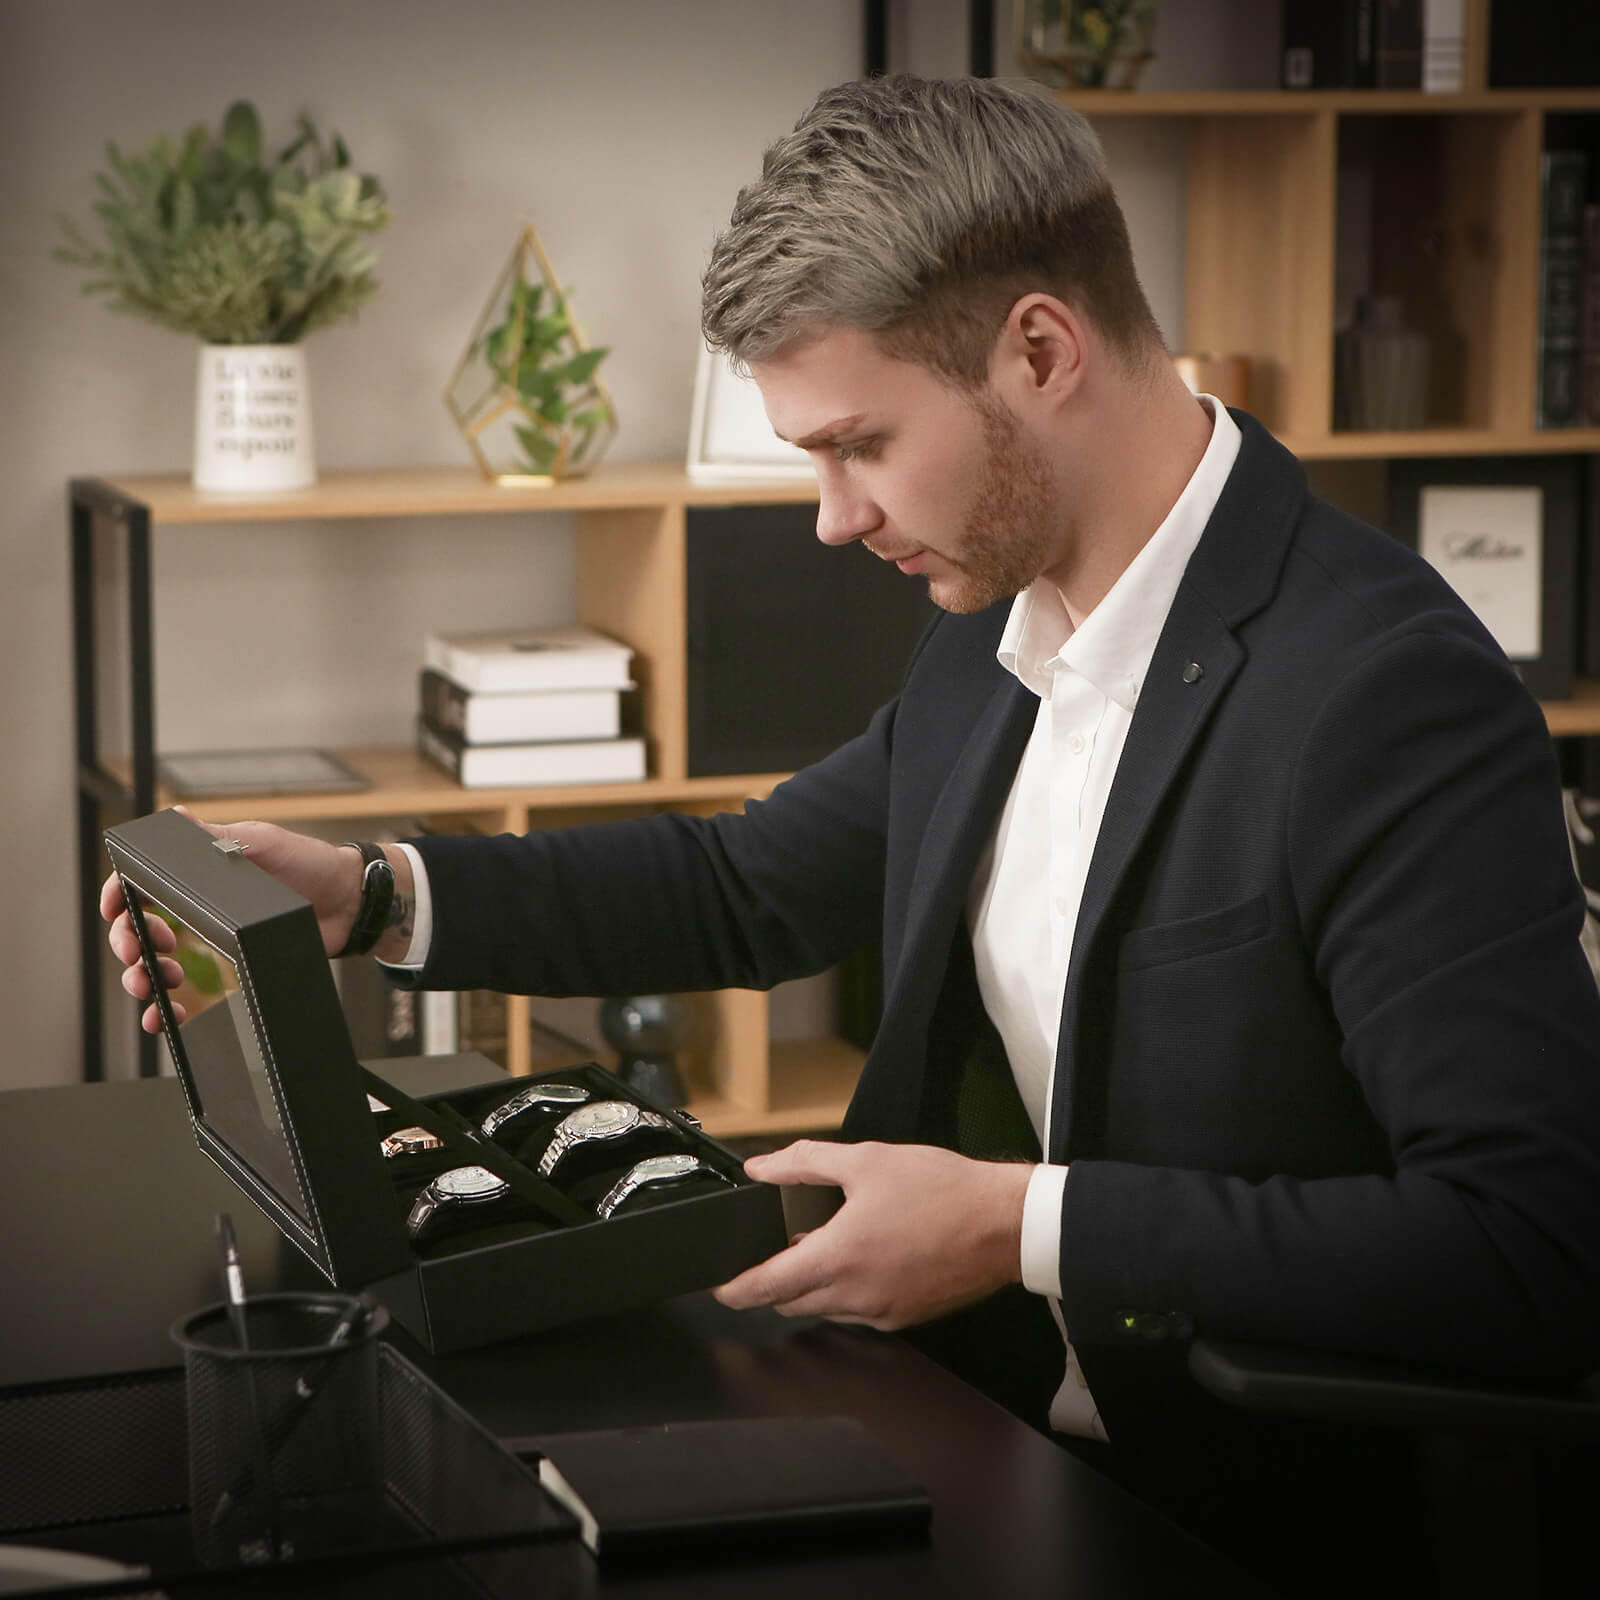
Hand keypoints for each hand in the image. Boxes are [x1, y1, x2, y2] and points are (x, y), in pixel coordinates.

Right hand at [101, 807, 365, 1032]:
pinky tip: (166, 1015)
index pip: (140, 884)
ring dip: (143, 977)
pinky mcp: (228, 967)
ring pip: (155, 964)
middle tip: (140, 953)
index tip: (114, 911)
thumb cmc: (309, 863)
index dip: (118, 897)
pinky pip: (189, 992)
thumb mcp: (260, 843)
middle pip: (139, 928)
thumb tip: (175, 817)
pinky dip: (169, 1008)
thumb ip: (216, 837)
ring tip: (156, 984)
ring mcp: (209, 939)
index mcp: (195, 873)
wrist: (349, 901)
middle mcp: (195, 906)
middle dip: (128, 943)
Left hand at [713, 1140, 1032, 1330]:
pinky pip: (860, 1311)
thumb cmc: (943, 1191)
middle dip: (776, 1282)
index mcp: (839, 1258)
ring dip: (815, 1284)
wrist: (1004, 1224)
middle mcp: (856, 1296)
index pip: (768, 1287)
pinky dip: (848, 1290)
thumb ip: (805, 1163)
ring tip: (830, 1242)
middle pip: (793, 1301)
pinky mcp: (906, 1317)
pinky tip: (867, 1255)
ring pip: (827, 1307)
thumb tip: (763, 1168)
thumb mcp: (866, 1160)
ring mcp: (882, 1313)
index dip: (736, 1290)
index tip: (720, 1289)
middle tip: (782, 1248)